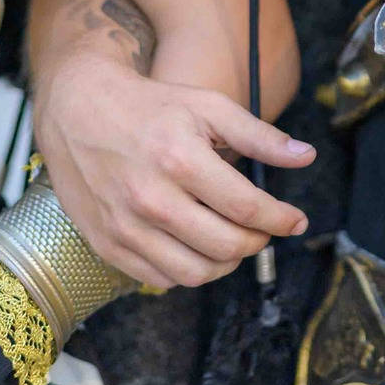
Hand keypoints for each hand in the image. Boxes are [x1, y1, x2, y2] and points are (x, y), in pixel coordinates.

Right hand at [33, 52, 315, 290]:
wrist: (78, 111)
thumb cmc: (151, 107)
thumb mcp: (209, 106)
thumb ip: (260, 136)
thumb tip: (307, 157)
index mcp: (181, 159)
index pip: (246, 207)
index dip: (281, 219)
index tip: (298, 221)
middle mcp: (151, 199)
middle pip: (225, 246)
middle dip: (257, 242)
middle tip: (264, 230)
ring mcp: (125, 226)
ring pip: (195, 273)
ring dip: (227, 264)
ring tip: (235, 241)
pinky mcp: (107, 244)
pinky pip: (160, 278)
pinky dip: (188, 270)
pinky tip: (197, 246)